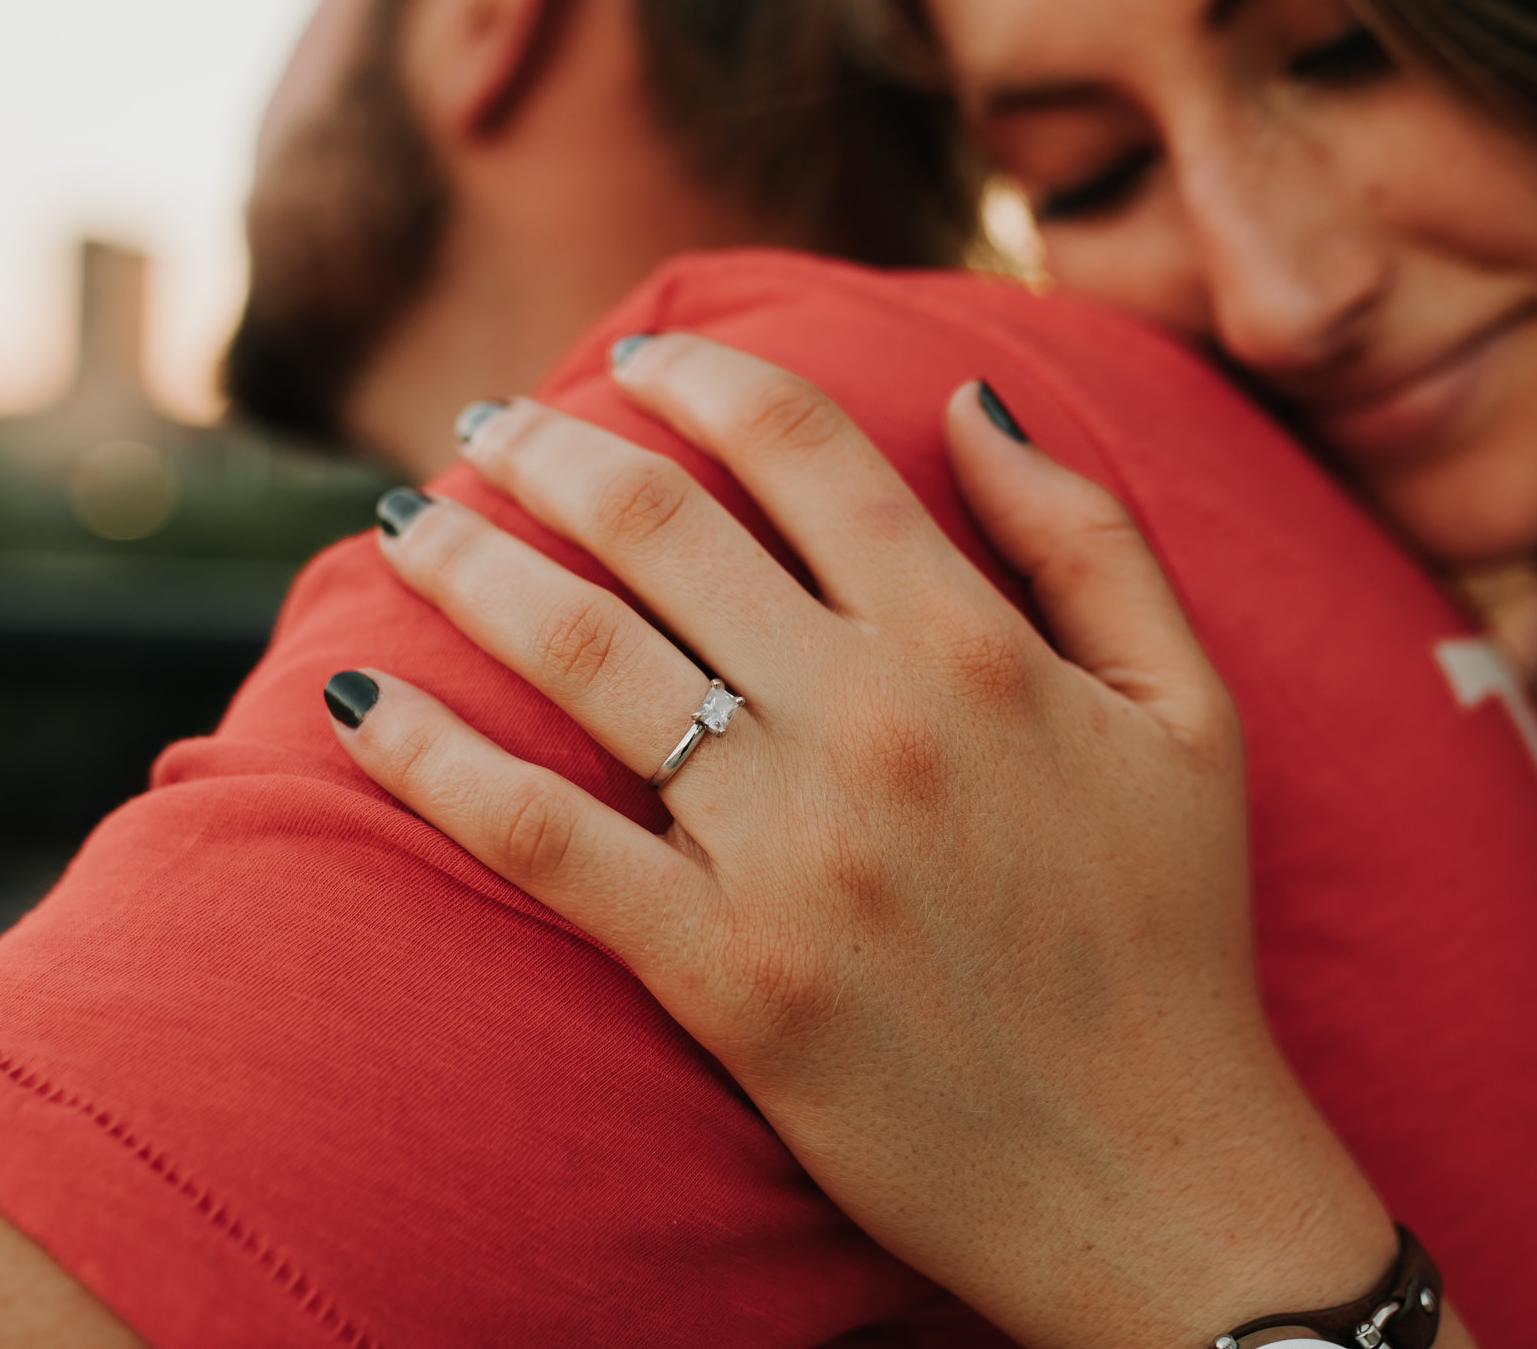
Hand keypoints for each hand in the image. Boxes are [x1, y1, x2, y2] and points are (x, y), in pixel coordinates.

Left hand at [327, 335, 1417, 1347]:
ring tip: (407, 519)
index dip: (700, 377)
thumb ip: (1089, 536)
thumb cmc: (1174, 932)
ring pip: (579, 652)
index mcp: (976, 643)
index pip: (801, 446)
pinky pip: (534, 837)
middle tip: (493, 422)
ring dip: (468, 562)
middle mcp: (870, 719)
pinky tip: (345, 701)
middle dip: (552, 447)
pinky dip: (425, 758)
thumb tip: (971, 396)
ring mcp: (785, 848)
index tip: (639, 360)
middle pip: (659, 524)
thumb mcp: (1191, 709)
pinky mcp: (718, 970)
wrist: (1150, 1175)